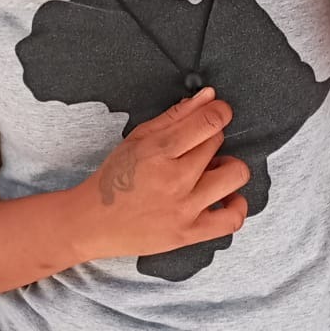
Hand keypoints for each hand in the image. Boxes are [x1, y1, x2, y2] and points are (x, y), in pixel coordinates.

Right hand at [74, 87, 249, 260]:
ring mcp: (184, 208)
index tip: (219, 112)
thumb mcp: (138, 137)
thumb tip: (208, 96)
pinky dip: (236, 205)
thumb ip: (176, 115)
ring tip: (213, 169)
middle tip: (196, 146)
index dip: (220, 111)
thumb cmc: (115, 178)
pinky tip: (224, 196)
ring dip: (229, 166)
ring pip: (234, 175)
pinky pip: (231, 219)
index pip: (208, 121)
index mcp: (159, 150)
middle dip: (211, 138)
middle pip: (217, 143)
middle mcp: (175, 178)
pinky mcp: (189, 234)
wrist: (93, 222)